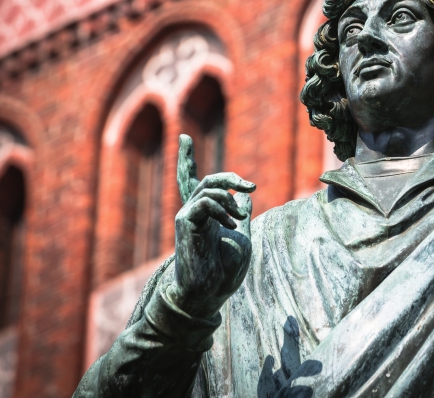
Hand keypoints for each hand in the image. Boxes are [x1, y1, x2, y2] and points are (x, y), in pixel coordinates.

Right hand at [167, 134, 254, 317]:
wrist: (209, 294)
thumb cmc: (225, 272)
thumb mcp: (242, 238)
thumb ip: (241, 216)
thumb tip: (246, 198)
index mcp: (207, 216)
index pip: (195, 183)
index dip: (187, 160)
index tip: (183, 138)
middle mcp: (194, 214)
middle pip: (206, 180)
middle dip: (230, 177)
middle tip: (251, 187)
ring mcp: (187, 217)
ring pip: (208, 188)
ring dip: (230, 199)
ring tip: (241, 217)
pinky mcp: (185, 223)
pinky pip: (204, 202)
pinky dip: (221, 209)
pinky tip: (231, 225)